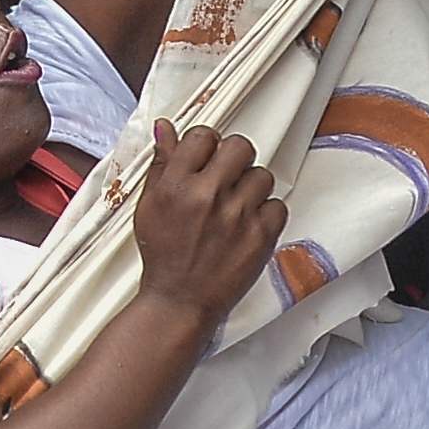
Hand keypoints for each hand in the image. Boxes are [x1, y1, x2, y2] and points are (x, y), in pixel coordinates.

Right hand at [127, 123, 282, 323]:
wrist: (180, 300)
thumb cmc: (164, 256)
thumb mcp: (150, 206)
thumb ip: (162, 164)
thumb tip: (166, 128)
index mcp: (176, 185)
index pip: (203, 136)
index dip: (207, 146)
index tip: (207, 158)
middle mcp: (208, 196)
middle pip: (240, 147)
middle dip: (233, 159)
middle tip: (226, 177)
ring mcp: (237, 216)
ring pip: (262, 175)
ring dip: (251, 187)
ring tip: (236, 205)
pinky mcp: (260, 236)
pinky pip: (278, 205)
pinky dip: (266, 213)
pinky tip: (249, 223)